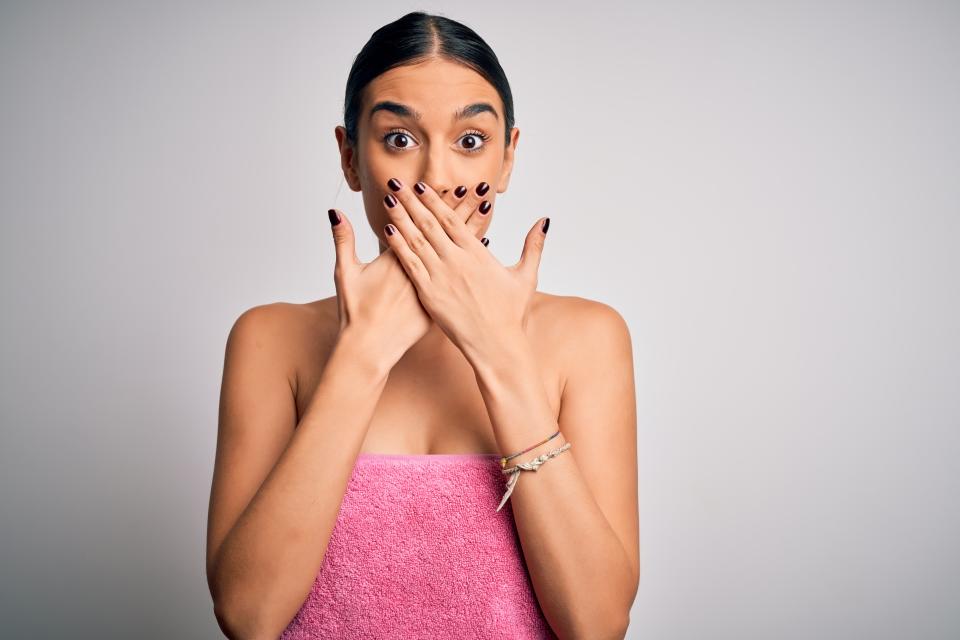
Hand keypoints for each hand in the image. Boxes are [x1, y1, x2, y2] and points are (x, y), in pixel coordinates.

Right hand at [327, 187, 490, 367]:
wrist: (369, 347)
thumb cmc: (355, 311)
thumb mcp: (345, 273)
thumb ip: (343, 240)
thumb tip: (335, 213)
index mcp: (399, 259)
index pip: (421, 224)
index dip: (436, 203)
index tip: (451, 184)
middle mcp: (420, 269)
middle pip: (444, 233)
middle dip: (462, 209)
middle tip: (479, 188)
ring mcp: (432, 286)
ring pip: (456, 252)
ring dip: (472, 230)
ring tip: (485, 209)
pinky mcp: (438, 302)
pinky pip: (460, 276)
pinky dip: (470, 263)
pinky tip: (485, 246)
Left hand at [380, 178, 548, 360]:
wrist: (495, 345)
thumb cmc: (511, 314)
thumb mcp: (526, 276)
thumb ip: (533, 246)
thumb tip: (544, 221)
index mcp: (477, 254)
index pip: (452, 219)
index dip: (435, 200)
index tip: (422, 186)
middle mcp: (456, 261)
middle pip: (429, 223)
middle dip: (411, 201)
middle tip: (397, 181)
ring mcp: (441, 277)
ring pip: (416, 240)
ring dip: (401, 217)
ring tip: (388, 199)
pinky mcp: (429, 293)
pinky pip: (409, 264)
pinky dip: (398, 245)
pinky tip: (387, 230)